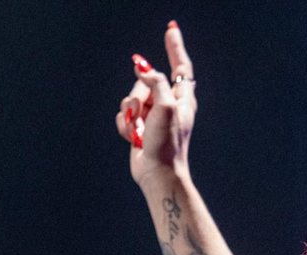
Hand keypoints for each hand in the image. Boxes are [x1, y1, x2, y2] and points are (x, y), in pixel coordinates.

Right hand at [116, 21, 197, 188]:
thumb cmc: (167, 143)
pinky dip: (125, 125)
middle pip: (147, 81)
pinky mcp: (139, 127)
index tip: (171, 29)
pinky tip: (132, 137)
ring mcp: (152, 115)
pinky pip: (124, 115)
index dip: (175, 46)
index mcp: (181, 97)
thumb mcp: (166, 106)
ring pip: (132, 97)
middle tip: (143, 112)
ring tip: (137, 129)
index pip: (180, 65)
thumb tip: (142, 66)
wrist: (157, 173)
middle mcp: (168, 103)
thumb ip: (156, 81)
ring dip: (130, 112)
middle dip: (139, 93)